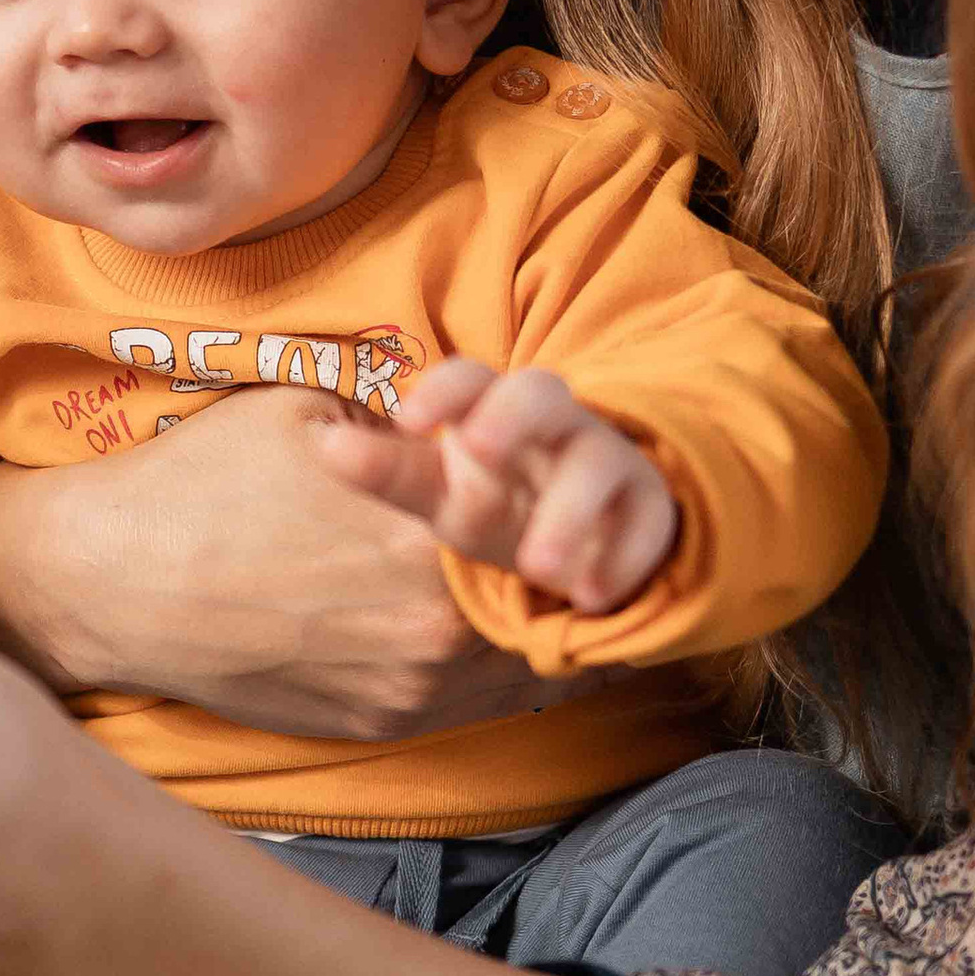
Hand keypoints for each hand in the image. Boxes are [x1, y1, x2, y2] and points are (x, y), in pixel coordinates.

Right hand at [0, 386, 614, 741]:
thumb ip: (420, 432)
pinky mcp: (382, 725)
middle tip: (576, 529)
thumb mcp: (316, 409)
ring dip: (539, 616)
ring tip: (540, 576)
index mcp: (432, 531)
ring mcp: (411, 688)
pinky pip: (481, 699)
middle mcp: (436, 626)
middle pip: (556, 595)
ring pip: (529, 656)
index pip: (558, 517)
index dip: (571, 492)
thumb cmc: (204, 478)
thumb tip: (488, 434)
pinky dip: (498, 662)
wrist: (110, 582)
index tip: (569, 474)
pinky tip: (490, 623)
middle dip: (567, 559)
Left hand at [313, 362, 680, 614]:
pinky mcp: (651, 508)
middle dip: (511, 416)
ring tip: (541, 570)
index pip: (471, 378)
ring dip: (568, 512)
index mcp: (495, 411)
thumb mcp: (443, 495)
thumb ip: (390, 472)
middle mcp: (555, 424)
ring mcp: (608, 462)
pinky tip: (593, 596)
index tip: (407, 419)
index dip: (444, 390)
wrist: (590, 539)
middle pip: (540, 393)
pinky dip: (623, 558)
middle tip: (479, 451)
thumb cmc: (503, 503)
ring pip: (597, 463)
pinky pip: (650, 521)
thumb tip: (323, 442)